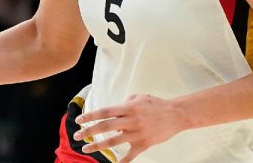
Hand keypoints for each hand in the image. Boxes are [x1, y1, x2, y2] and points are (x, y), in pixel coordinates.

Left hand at [72, 94, 187, 162]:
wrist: (175, 115)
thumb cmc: (156, 104)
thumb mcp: (139, 97)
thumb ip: (125, 103)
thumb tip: (114, 111)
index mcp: (128, 108)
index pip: (104, 112)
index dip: (90, 116)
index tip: (79, 120)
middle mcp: (131, 121)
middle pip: (105, 127)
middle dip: (88, 132)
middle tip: (76, 136)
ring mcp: (137, 133)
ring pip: (113, 142)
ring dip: (98, 146)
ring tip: (86, 148)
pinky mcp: (143, 144)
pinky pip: (130, 155)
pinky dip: (121, 161)